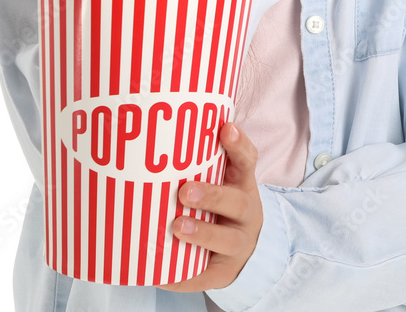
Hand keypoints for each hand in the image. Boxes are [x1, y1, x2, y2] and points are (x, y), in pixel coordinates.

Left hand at [158, 122, 261, 292]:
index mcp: (243, 184)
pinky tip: (165, 274)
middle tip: (185, 191)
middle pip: (237, 203)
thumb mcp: (220, 180)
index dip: (238, 145)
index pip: (247, 161)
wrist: (243, 248)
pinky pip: (207, 276)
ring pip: (227, 240)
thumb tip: (159, 135)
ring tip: (178, 227)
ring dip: (203, 234)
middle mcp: (246, 213)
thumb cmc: (219, 205)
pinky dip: (186, 276)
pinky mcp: (225, 272)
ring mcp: (239, 244)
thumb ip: (200, 162)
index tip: (225, 129)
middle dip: (212, 196)